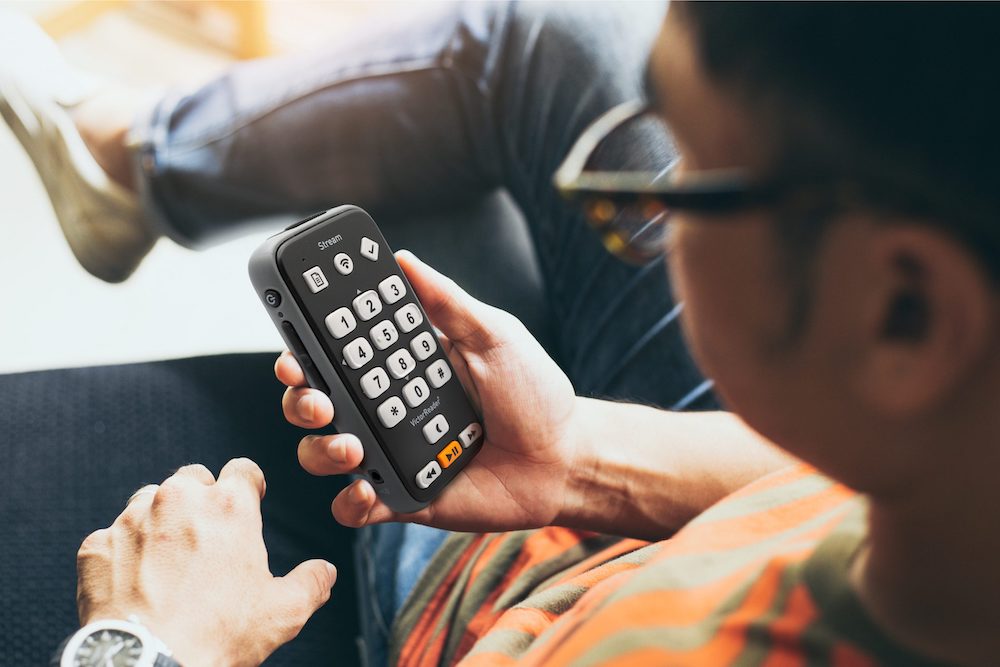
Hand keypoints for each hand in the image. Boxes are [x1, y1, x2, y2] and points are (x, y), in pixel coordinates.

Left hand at [76, 459, 337, 666]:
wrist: (149, 664)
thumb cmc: (217, 635)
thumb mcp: (284, 612)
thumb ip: (312, 583)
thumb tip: (324, 572)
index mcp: (230, 506)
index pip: (243, 469)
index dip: (249, 487)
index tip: (248, 503)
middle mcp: (180, 500)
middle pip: (193, 477)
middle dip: (202, 500)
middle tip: (207, 538)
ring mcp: (133, 519)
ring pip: (149, 500)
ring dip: (160, 521)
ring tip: (168, 561)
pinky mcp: (97, 545)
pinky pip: (112, 536)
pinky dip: (123, 552)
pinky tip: (135, 581)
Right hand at [278, 250, 579, 531]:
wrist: (566, 459)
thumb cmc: (535, 394)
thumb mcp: (493, 335)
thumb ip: (447, 302)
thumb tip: (403, 259)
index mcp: (401, 367)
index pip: (337, 354)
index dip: (305, 347)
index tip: (295, 341)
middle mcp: (385, 410)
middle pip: (315, 402)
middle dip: (300, 398)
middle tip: (316, 396)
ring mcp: (390, 455)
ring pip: (324, 454)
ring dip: (322, 449)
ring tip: (352, 446)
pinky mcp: (403, 498)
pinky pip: (356, 505)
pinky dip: (349, 501)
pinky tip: (366, 487)